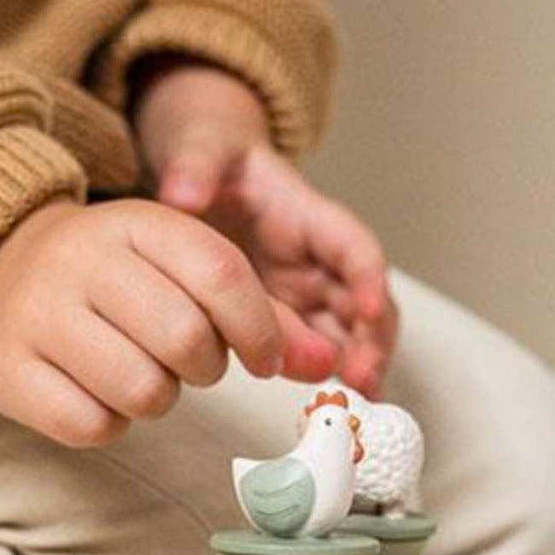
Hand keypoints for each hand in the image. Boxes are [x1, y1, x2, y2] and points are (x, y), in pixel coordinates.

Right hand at [0, 198, 337, 446]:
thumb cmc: (115, 278)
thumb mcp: (179, 267)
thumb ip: (258, 312)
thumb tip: (324, 362)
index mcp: (134, 224)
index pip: (221, 274)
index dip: (259, 329)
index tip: (265, 359)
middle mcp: (80, 262)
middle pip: (185, 340)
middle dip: (206, 367)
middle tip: (191, 362)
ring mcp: (36, 317)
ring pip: (142, 391)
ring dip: (160, 397)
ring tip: (140, 372)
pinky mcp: (8, 374)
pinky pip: (93, 426)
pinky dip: (111, 422)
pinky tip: (97, 392)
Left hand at [134, 59, 396, 398]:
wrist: (200, 171)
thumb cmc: (213, 157)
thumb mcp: (203, 149)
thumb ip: (196, 167)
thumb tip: (183, 192)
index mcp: (306, 216)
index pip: (352, 246)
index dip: (366, 277)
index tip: (369, 307)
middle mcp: (315, 259)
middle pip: (363, 299)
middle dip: (371, 338)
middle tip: (362, 376)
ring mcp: (303, 291)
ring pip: (345, 331)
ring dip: (356, 363)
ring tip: (354, 400)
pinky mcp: (284, 314)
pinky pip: (313, 347)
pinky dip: (324, 373)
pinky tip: (331, 405)